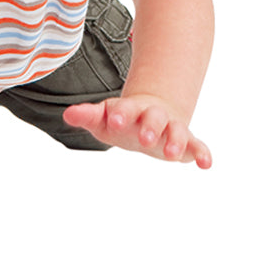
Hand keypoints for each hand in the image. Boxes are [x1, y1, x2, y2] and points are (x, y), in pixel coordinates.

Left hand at [63, 94, 211, 168]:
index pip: (126, 108)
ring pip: (178, 132)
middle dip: (150, 128)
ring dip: (175, 141)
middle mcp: (154, 116)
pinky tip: (206, 165)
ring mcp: (172, 127)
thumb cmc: (124, 118)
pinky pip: (198, 146)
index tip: (114, 119)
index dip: (121, 113)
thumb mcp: (104, 118)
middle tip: (144, 140)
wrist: (153, 112)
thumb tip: (67, 114)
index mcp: (133, 109)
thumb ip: (87, 116)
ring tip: (171, 155)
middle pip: (155, 118)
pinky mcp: (187, 142)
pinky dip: (203, 154)